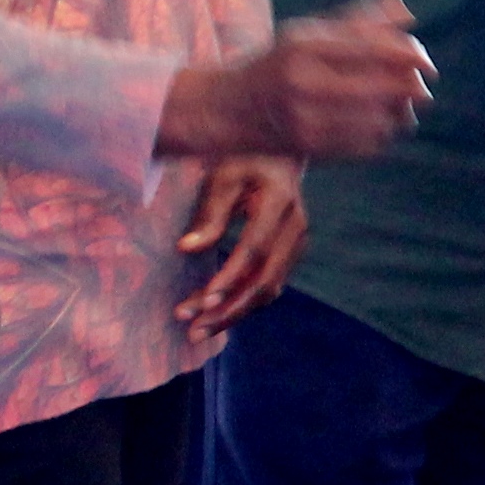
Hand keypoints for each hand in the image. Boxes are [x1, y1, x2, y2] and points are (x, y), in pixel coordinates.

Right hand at [157, 0, 431, 159]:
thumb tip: (407, 12)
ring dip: (399, 115)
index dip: (409, 56)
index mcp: (304, 45)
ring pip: (378, 119)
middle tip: (422, 89)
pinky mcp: (309, 147)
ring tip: (400, 108)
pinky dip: (381, 135)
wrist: (229, 108)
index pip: (371, 48)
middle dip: (410, 88)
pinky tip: (378, 125)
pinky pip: (364, 144)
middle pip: (381, 87)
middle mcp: (303, 81)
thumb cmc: (280, 63)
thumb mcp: (308, 32)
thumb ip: (358, 20)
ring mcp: (304, 117)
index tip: (427, 64)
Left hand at [173, 155, 306, 332]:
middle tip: (194, 329)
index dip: (230, 277)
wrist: (277, 154)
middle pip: (266, 281)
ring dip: (235, 313)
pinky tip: (216, 314)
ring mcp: (296, 244)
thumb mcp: (223, 175)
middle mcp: (295, 228)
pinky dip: (243, 303)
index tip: (202, 300)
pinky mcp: (289, 253)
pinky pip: (268, 285)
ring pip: (269, 290)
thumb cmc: (243, 159)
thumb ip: (210, 212)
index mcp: (279, 203)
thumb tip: (188, 249)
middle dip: (230, 309)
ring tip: (199, 329)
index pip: (255, 250)